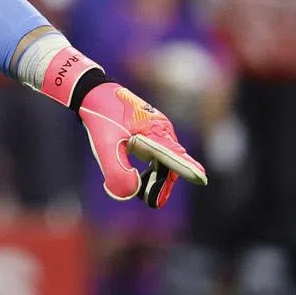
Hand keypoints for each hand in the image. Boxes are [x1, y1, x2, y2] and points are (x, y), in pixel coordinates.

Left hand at [79, 82, 207, 207]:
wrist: (93, 92)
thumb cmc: (101, 115)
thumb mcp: (104, 143)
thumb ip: (117, 169)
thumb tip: (130, 193)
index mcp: (156, 131)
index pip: (175, 156)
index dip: (188, 169)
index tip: (202, 179)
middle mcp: (162, 130)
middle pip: (170, 163)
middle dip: (163, 184)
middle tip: (153, 202)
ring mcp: (157, 130)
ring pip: (164, 159)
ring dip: (157, 177)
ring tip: (146, 195)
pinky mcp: (149, 131)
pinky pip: (157, 153)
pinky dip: (152, 168)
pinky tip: (143, 178)